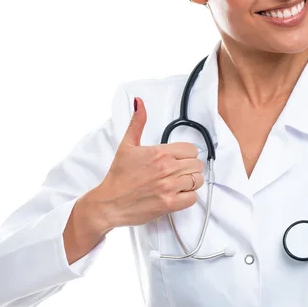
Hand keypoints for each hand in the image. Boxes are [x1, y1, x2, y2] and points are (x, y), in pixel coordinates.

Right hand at [91, 97, 204, 229]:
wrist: (109, 202)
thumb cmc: (118, 176)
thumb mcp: (127, 145)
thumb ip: (137, 122)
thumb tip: (139, 102)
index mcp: (160, 153)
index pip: (191, 150)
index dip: (187, 155)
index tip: (179, 159)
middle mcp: (167, 169)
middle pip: (197, 165)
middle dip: (190, 168)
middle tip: (178, 172)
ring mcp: (169, 187)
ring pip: (198, 181)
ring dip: (191, 182)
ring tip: (178, 184)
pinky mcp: (169, 204)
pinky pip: (193, 198)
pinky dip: (188, 197)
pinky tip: (177, 195)